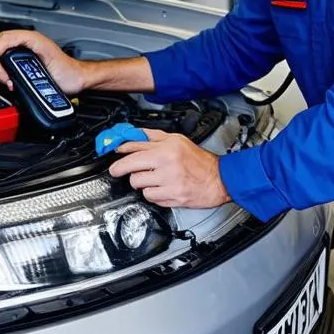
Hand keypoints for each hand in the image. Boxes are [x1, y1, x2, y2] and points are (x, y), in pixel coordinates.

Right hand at [0, 29, 85, 95]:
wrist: (78, 78)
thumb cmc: (69, 72)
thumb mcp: (49, 68)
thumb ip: (29, 67)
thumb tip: (11, 71)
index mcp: (31, 39)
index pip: (2, 40)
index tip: (0, 74)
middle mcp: (26, 42)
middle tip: (4, 80)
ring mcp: (24, 50)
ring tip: (7, 82)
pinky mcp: (23, 60)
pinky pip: (4, 62)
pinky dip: (1, 73)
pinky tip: (9, 81)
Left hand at [108, 129, 231, 209]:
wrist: (219, 180)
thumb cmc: (200, 161)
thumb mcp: (178, 140)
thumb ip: (154, 137)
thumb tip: (133, 136)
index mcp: (168, 148)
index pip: (135, 146)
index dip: (120, 150)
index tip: (114, 153)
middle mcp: (168, 164)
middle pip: (131, 167)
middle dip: (120, 169)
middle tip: (117, 170)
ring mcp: (169, 182)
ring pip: (138, 184)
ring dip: (141, 182)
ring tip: (152, 178)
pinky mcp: (172, 198)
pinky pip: (150, 197)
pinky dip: (152, 194)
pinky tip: (161, 188)